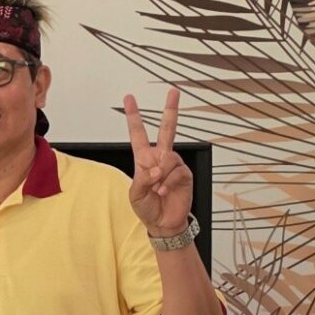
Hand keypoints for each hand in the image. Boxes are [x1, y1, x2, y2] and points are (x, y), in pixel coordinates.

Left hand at [123, 88, 194, 235]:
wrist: (163, 223)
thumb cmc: (147, 207)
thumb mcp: (135, 193)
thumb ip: (142, 179)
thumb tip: (156, 169)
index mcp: (144, 158)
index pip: (138, 133)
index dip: (134, 116)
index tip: (129, 99)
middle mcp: (160, 158)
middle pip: (167, 129)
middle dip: (171, 110)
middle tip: (173, 91)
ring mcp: (174, 165)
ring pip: (169, 158)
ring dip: (161, 174)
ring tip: (157, 188)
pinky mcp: (185, 175)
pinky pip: (177, 172)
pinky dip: (168, 182)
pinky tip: (164, 191)